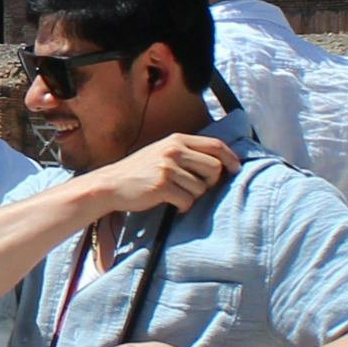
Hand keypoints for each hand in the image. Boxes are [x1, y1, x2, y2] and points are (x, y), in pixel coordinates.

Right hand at [93, 132, 233, 216]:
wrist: (111, 184)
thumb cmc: (140, 171)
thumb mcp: (163, 153)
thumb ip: (187, 153)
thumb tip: (220, 163)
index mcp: (177, 140)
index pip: (215, 145)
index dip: (230, 158)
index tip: (235, 169)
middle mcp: (174, 151)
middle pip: (214, 168)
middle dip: (211, 182)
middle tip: (197, 188)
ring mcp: (168, 168)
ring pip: (201, 188)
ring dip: (192, 197)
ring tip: (176, 195)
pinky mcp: (162, 186)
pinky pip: (187, 201)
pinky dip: (182, 207)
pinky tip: (170, 203)